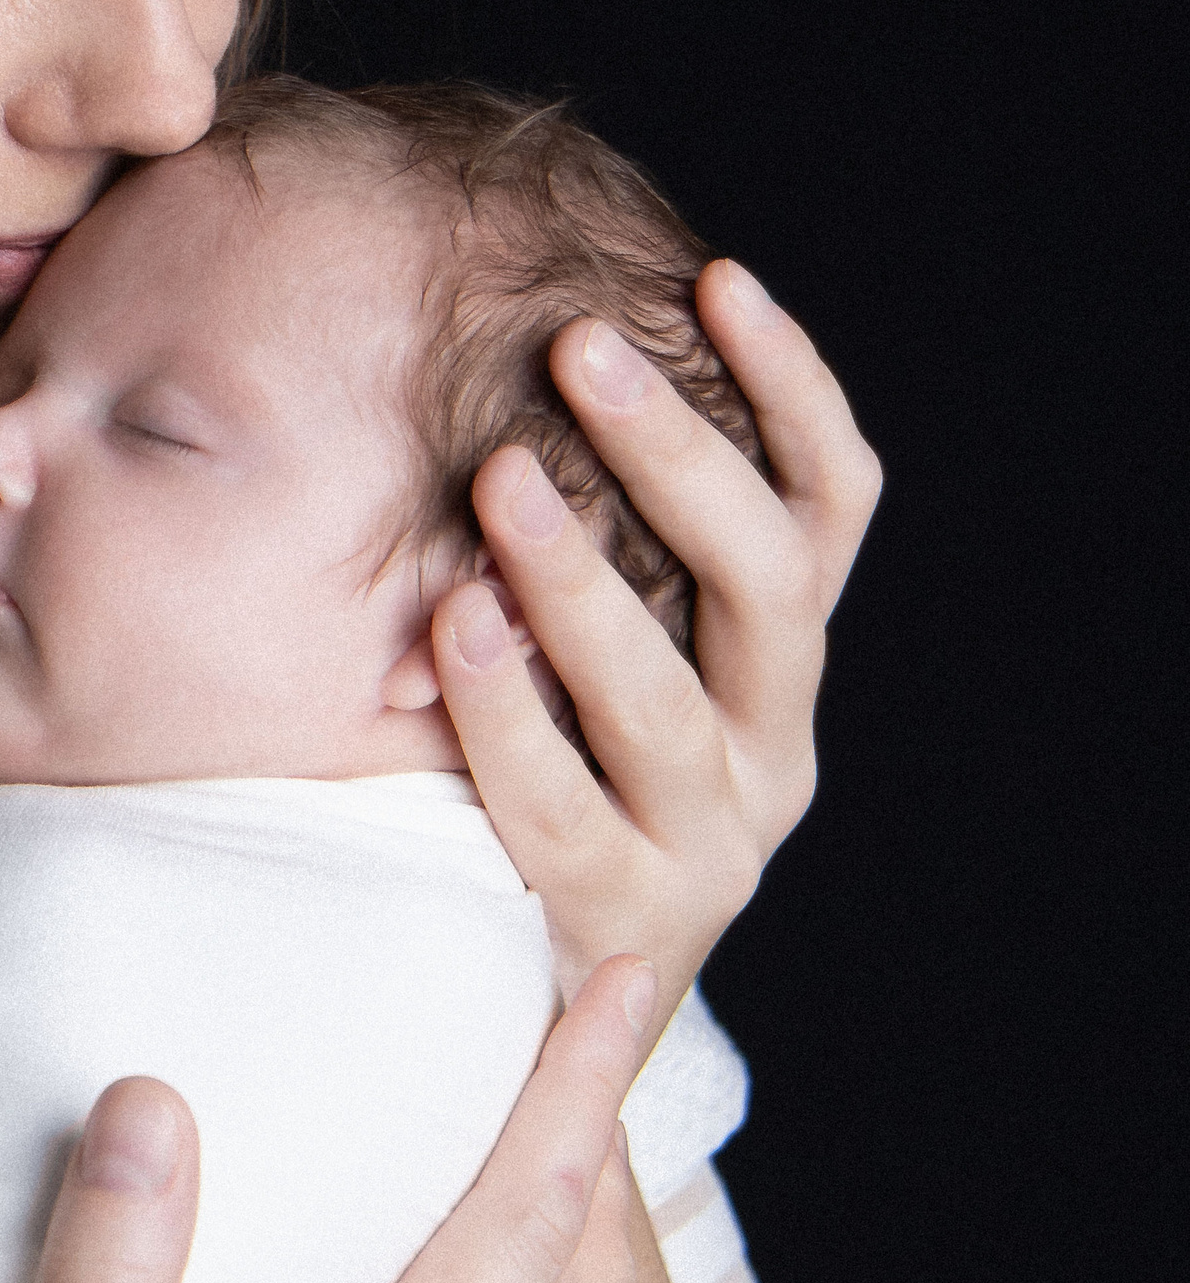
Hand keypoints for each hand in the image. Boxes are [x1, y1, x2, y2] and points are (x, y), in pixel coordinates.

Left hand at [433, 262, 879, 1008]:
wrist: (539, 1002)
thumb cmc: (545, 769)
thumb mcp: (591, 641)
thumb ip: (588, 528)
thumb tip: (527, 336)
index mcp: (781, 658)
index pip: (829, 503)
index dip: (790, 388)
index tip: (718, 280)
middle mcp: (774, 744)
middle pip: (763, 579)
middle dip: (675, 453)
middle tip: (577, 348)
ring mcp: (711, 841)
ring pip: (664, 699)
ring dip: (583, 580)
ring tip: (503, 479)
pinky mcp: (622, 917)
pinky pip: (565, 808)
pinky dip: (508, 718)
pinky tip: (453, 633)